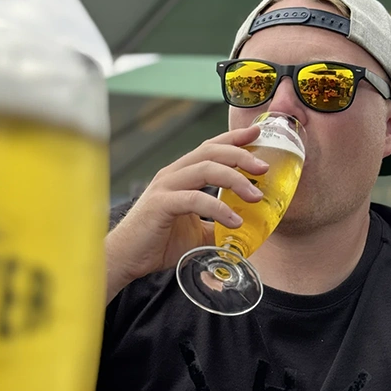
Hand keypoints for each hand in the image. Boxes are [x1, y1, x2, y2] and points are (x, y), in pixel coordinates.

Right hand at [107, 126, 268, 294]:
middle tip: (264, 167)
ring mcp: (165, 186)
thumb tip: (246, 230)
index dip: (234, 138)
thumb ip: (217, 225)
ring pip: (205, 168)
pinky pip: (194, 199)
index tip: (258, 132)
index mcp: (181, 175)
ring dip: (235, 179)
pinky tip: (234, 220)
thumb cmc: (157, 242)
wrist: (125, 258)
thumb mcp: (195, 232)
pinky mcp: (160, 204)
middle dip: (241, 154)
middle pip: (211, 152)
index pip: (210, 148)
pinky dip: (218, 208)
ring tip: (256, 196)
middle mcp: (173, 174)